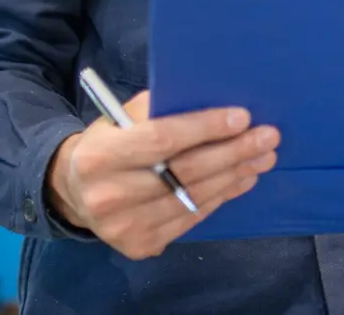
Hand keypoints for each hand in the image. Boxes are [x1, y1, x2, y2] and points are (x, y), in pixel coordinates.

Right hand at [47, 92, 277, 259]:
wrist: (75, 191)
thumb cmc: (109, 142)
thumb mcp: (120, 116)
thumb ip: (158, 108)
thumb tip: (210, 98)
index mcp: (100, 155)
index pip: (162, 139)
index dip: (205, 128)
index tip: (243, 116)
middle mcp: (109, 195)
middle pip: (185, 172)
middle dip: (234, 152)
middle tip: (268, 137)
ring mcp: (124, 227)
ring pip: (194, 198)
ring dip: (235, 176)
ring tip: (262, 157)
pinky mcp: (140, 245)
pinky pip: (191, 219)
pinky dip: (220, 197)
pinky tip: (241, 179)